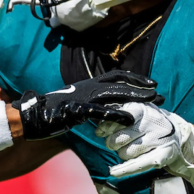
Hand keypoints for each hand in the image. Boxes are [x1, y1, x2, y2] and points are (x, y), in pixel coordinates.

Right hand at [12, 71, 162, 139]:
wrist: (33, 114)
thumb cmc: (53, 111)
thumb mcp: (76, 102)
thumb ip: (91, 103)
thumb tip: (104, 107)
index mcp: (88, 84)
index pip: (116, 76)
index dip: (135, 78)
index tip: (152, 83)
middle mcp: (88, 87)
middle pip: (120, 83)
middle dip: (141, 87)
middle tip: (160, 92)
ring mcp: (82, 97)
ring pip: (114, 94)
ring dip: (135, 96)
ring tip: (153, 101)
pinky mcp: (76, 110)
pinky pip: (100, 111)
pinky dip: (116, 114)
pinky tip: (130, 118)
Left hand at [97, 102, 193, 180]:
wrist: (178, 133)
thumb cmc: (148, 123)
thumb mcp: (134, 114)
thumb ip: (115, 119)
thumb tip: (98, 130)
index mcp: (142, 109)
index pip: (118, 119)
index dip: (107, 127)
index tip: (100, 132)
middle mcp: (151, 122)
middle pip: (119, 138)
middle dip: (113, 143)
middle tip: (118, 142)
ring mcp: (159, 138)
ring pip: (127, 153)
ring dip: (124, 153)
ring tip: (132, 148)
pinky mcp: (163, 154)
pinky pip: (139, 164)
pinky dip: (125, 169)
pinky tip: (114, 172)